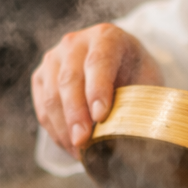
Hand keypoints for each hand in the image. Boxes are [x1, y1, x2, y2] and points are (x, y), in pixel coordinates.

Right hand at [31, 23, 163, 157]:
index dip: (98, 90)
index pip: (98, 61)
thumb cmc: (135, 76)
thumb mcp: (146, 81)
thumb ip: (140, 101)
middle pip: (69, 80)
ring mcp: (54, 58)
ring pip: (51, 96)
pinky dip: (55, 131)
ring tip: (79, 151)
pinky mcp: (41, 77)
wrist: (118, 65)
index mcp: (106, 36)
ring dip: (63, 128)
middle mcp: (75, 43)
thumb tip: (138, 135)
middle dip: (75, 115)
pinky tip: (69, 146)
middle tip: (83, 142)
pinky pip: (42, 108)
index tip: (101, 117)